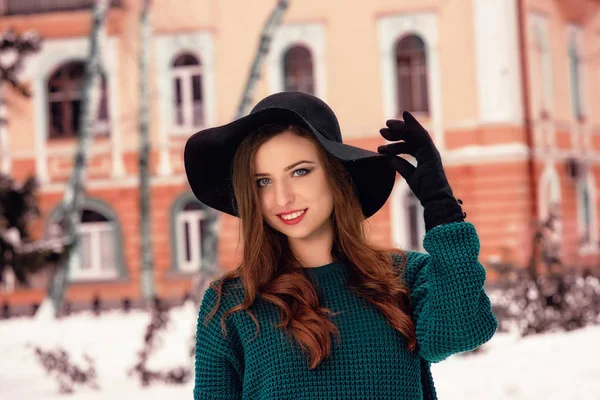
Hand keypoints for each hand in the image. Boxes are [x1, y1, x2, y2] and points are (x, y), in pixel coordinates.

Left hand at [377, 111, 464, 230]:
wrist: (435, 199)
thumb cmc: (425, 191)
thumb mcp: (409, 176)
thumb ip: (401, 166)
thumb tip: (390, 158)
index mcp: (424, 157)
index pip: (409, 145)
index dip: (396, 142)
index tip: (382, 143)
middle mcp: (428, 152)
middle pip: (411, 137)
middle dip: (396, 133)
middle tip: (382, 131)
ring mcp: (431, 151)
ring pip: (415, 133)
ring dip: (401, 127)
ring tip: (386, 125)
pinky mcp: (431, 152)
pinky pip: (422, 135)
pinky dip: (414, 124)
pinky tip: (405, 117)